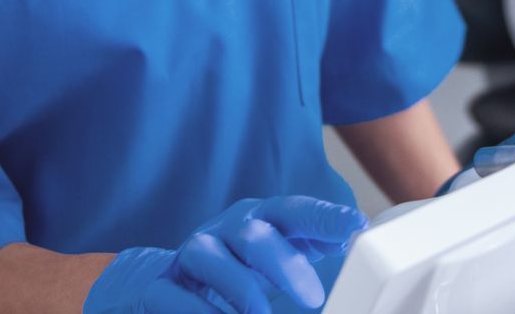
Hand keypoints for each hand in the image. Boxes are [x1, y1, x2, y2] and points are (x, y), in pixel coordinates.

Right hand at [83, 195, 365, 313]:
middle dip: (284, 263)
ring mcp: (188, 256)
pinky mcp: (157, 284)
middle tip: (313, 297)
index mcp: (256, 221)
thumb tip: (350, 240)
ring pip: (209, 256)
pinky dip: (200, 312)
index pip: (292, 210)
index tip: (357, 225)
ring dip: (241, 290)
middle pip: (252, 232)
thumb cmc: (231, 274)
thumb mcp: (270, 260)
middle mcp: (222, 230)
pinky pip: (174, 294)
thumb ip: (303, 248)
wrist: (156, 286)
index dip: (323, 215)